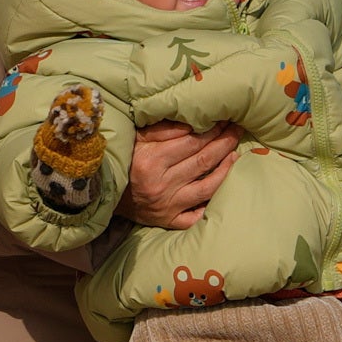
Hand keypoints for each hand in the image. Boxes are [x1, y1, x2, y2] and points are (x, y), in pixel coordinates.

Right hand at [123, 123, 237, 227]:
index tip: (224, 120)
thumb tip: (193, 123)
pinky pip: (197, 215)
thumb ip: (162, 130)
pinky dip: (212, 203)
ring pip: (207, 187)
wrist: (104, 194)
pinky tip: (223, 186)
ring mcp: (168, 205)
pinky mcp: (170, 221)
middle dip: (224, 143)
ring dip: (225, 169)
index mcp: (151, 161)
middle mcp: (161, 185)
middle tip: (237, 130)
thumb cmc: (123, 161)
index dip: (212, 130)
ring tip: (235, 153)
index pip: (192, 143)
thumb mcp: (135, 139)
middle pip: (203, 162)